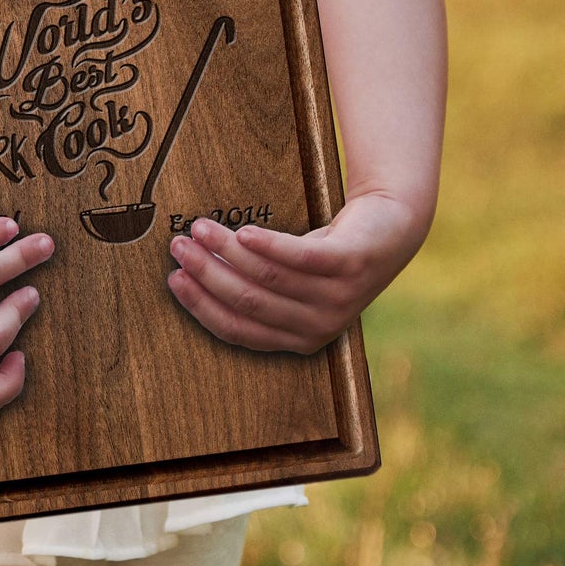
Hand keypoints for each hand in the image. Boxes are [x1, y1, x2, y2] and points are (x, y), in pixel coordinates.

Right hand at [165, 192, 427, 353]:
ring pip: (268, 277)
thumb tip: (191, 275)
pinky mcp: (351, 263)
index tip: (174, 279)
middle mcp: (319, 324)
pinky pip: (300, 258)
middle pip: (248, 301)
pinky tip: (243, 231)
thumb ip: (253, 291)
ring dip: (226, 250)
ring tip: (200, 227)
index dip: (202, 305)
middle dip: (206, 273)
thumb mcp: (292, 284)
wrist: (390, 228)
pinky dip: (267, 245)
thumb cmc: (328, 255)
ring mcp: (338, 295)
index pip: (238, 330)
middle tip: (178, 246)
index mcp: (299, 338)